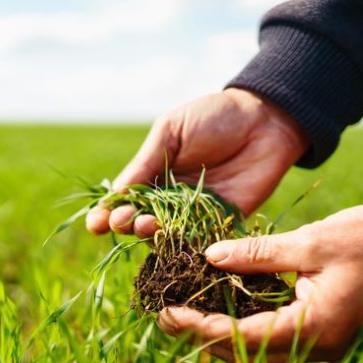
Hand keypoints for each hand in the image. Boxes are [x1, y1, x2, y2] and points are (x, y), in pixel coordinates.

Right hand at [86, 88, 307, 236]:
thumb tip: (116, 193)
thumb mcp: (171, 132)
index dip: (108, 212)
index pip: (124, 199)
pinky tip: (175, 246)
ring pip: (167, 233)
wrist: (266, 119)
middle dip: (126, 223)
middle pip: (140, 220)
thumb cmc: (214, 117)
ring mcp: (195, 212)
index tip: (95, 223)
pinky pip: (201, 239)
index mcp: (153, 174)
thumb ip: (146, 163)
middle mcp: (170, 198)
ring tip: (144, 226)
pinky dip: (186, 246)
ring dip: (151, 234)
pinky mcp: (223, 221)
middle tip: (122, 221)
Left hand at [157, 203, 362, 362]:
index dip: (200, 328)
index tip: (168, 313)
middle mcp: (315, 345)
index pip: (243, 338)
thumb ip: (258, 253)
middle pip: (245, 354)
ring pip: (255, 351)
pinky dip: (239, 327)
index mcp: (314, 327)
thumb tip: (209, 257)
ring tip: (181, 314)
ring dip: (217, 336)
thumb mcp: (310, 241)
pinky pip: (270, 338)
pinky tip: (216, 309)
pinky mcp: (317, 330)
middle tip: (163, 315)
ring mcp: (318, 342)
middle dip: (200, 337)